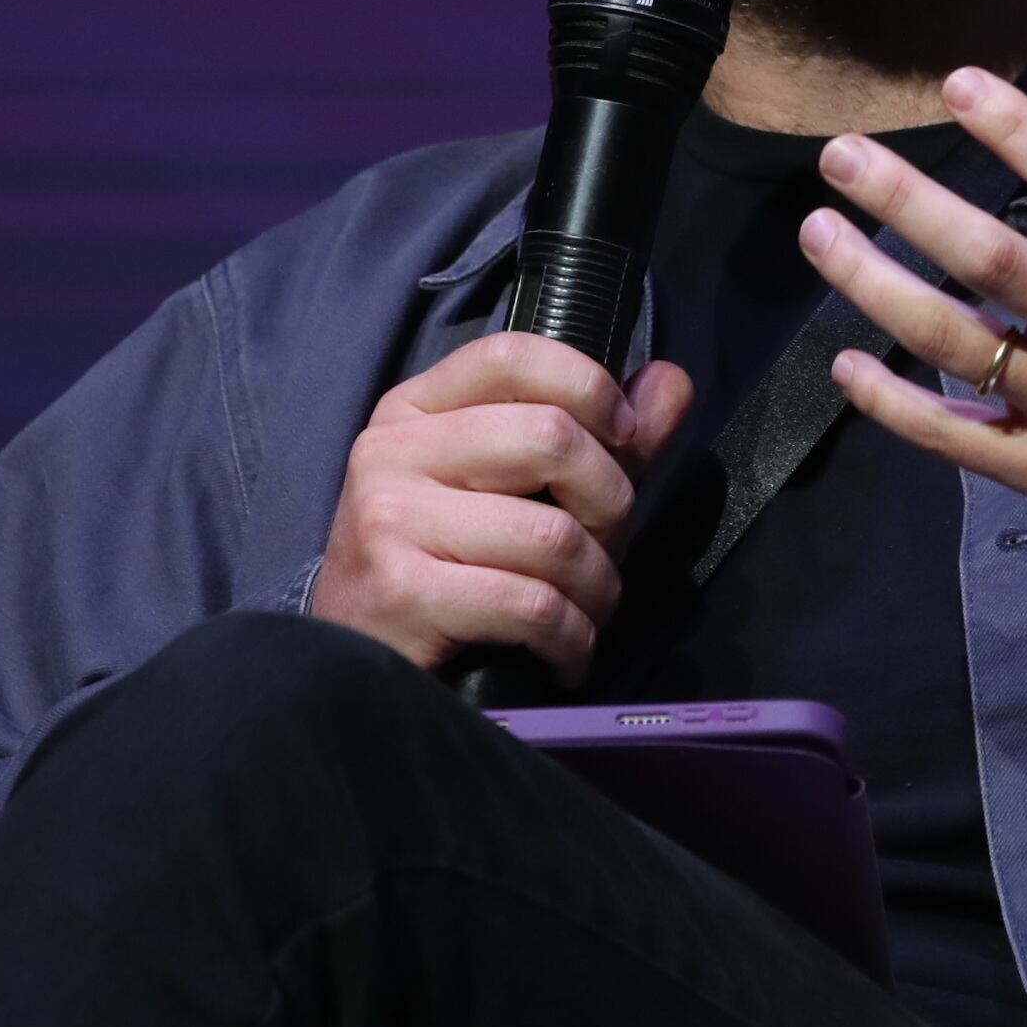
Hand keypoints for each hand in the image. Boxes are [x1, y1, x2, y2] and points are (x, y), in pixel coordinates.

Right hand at [308, 332, 694, 684]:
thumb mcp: (512, 490)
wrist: (355, 671)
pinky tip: (564, 654)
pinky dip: (571, 639)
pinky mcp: (401, 590)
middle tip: (605, 546)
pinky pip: (531, 603)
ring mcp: (389, 518)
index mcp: (415, 410)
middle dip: (609, 503)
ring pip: (552, 534)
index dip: (588, 386)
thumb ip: (597, 436)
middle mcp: (392, 451)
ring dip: (596, 588)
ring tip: (587, 612)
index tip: (624, 437)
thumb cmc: (444, 572)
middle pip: (550, 437)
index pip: (512, 355)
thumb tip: (671, 383)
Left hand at [798, 64, 1026, 630]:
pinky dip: (894, 406)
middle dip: (908, 201)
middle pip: (993, 259)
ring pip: (956, 344)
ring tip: (818, 233)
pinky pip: (956, 439)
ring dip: (876, 286)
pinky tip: (844, 366)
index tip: (957, 83)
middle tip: (841, 154)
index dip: (1020, 132)